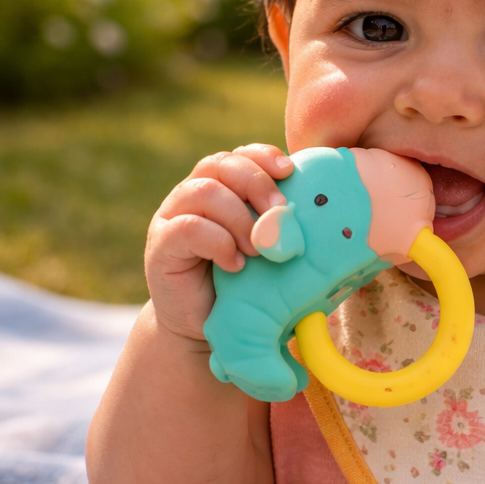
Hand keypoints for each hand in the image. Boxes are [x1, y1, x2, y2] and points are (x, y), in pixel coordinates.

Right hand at [145, 144, 294, 343]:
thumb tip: (324, 209)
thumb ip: (281, 226)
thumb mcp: (266, 250)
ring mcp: (172, 217)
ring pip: (204, 192)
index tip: (289, 171)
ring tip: (257, 250)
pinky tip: (236, 265)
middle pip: (221, 165)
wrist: (203, 327)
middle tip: (280, 211)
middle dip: (256, 183)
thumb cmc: (242, 285)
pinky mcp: (160, 244)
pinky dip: (219, 242)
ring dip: (239, 217)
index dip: (263, 156)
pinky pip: (188, 227)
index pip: (239, 155)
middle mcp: (192, 195)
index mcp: (220, 188)